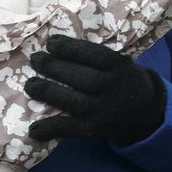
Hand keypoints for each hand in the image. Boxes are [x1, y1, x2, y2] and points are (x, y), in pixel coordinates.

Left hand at [25, 35, 165, 144]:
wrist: (142, 110)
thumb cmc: (118, 78)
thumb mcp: (117, 61)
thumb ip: (92, 56)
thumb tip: (53, 45)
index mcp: (119, 66)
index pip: (94, 55)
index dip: (71, 48)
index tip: (50, 42)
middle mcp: (113, 89)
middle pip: (82, 78)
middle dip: (54, 68)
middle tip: (35, 59)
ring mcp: (104, 111)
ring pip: (74, 102)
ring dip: (48, 92)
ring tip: (30, 85)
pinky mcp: (95, 129)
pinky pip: (71, 129)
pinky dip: (51, 129)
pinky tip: (33, 129)